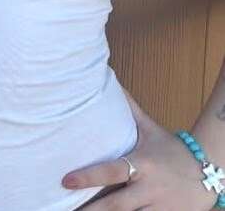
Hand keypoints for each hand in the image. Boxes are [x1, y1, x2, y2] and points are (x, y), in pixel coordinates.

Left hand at [61, 93, 216, 209]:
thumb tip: (111, 78)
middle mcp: (149, 189)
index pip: (111, 171)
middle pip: (117, 205)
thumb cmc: (173, 150)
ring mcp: (159, 208)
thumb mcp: (150, 129)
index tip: (66, 180)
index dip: (88, 177)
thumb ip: (130, 108)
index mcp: (142, 164)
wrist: (212, 173)